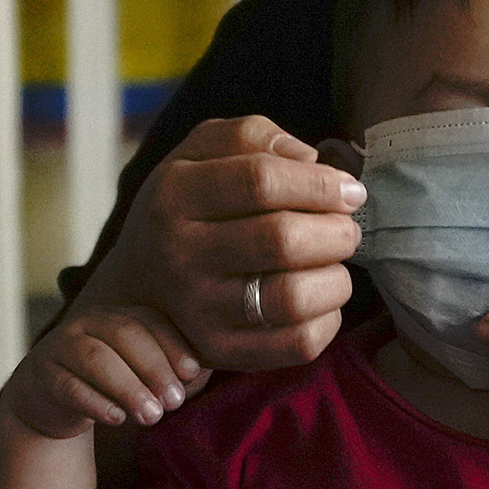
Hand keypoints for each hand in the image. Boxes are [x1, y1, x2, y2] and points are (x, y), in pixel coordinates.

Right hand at [1, 303, 204, 438]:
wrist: (50, 401)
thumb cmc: (110, 385)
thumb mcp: (141, 375)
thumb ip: (170, 371)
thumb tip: (198, 375)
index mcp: (116, 315)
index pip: (148, 321)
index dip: (173, 345)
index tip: (193, 373)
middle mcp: (86, 323)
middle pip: (123, 335)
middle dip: (154, 368)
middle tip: (175, 402)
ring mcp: (60, 347)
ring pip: (96, 359)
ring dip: (129, 388)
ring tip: (152, 417)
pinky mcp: (43, 376)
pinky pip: (69, 387)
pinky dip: (96, 403)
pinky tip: (117, 419)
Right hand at [89, 116, 365, 370]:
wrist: (138, 284)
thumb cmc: (187, 207)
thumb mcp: (199, 153)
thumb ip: (252, 136)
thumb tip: (310, 159)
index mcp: (175, 195)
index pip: (260, 181)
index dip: (320, 184)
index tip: (350, 191)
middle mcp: (180, 255)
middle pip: (282, 240)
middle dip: (336, 231)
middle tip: (345, 229)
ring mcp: (198, 310)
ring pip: (293, 298)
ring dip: (336, 277)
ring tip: (333, 264)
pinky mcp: (221, 352)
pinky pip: (297, 344)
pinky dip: (328, 319)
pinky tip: (320, 299)